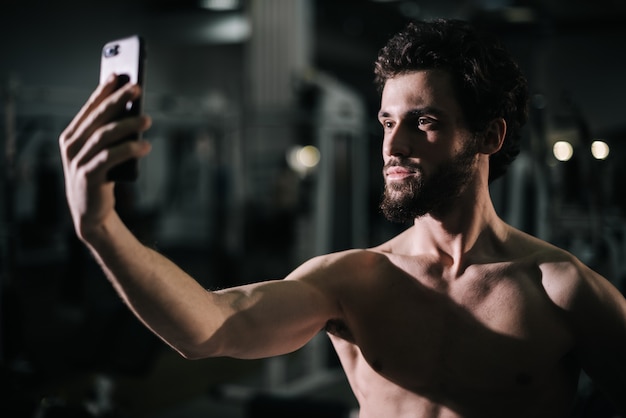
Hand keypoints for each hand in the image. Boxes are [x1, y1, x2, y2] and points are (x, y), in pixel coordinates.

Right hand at [59, 74, 151, 240]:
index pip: (90, 108)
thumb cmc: (100, 176)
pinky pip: (110, 159)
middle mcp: (71, 146)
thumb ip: (110, 133)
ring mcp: (78, 162)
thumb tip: (134, 109)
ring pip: (104, 136)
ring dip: (127, 125)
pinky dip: (128, 150)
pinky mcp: (88, 177)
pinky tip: (145, 147)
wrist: (91, 212)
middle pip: (98, 118)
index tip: (119, 75)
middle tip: (138, 88)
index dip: (104, 91)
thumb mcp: (102, 152)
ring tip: (148, 119)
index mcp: (72, 136)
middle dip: (118, 100)